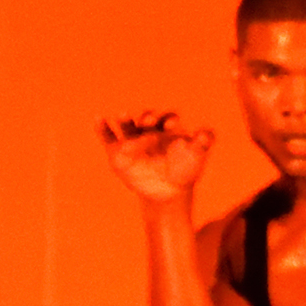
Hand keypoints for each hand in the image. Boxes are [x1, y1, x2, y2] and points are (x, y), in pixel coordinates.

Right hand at [99, 112, 213, 206]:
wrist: (168, 191)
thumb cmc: (184, 169)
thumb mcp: (195, 156)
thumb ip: (202, 143)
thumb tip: (206, 133)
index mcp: (167, 129)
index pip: (168, 120)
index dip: (169, 121)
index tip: (172, 125)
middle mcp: (148, 131)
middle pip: (147, 120)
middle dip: (148, 119)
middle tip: (149, 121)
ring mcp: (132, 140)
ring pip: (127, 126)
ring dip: (125, 119)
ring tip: (123, 113)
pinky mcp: (118, 152)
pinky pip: (108, 138)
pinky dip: (102, 128)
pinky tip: (98, 119)